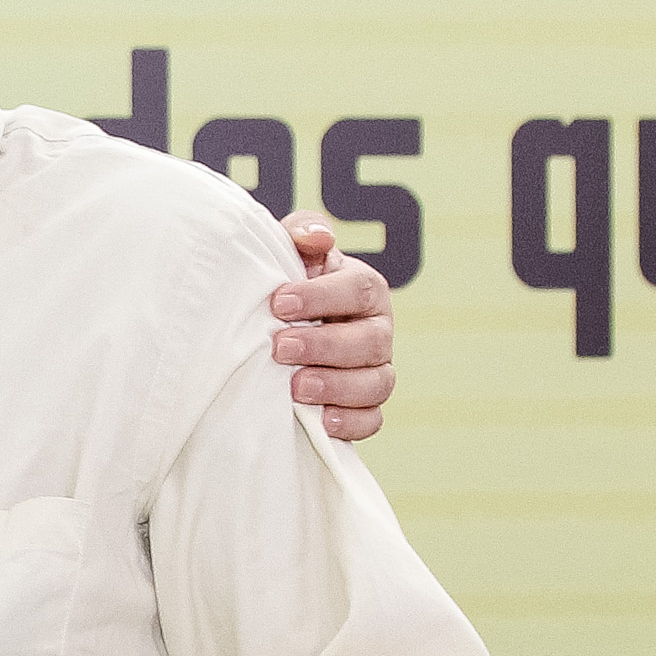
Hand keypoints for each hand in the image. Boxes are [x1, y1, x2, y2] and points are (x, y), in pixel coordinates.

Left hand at [275, 213, 394, 439]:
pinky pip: (373, 419)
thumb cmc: (287, 284)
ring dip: (337, 387)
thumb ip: (303, 233)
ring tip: (297, 387)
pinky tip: (322, 421)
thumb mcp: (291, 251)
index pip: (357, 289)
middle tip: (280, 348)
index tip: (279, 303)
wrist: (278, 327)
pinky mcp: (366, 405)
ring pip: (377, 382)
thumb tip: (317, 238)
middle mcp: (377, 329)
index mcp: (364, 288)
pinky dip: (351, 422)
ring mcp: (375, 369)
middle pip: (370, 340)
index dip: (321, 297)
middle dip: (325, 346)